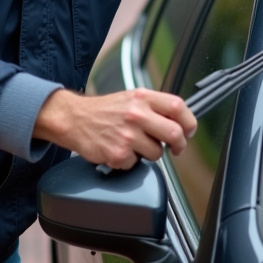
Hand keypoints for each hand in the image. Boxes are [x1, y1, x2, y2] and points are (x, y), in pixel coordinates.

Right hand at [33, 88, 197, 169]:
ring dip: (149, 153)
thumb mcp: (130, 98)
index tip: (189, 131)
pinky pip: (136, 164)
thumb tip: (180, 122)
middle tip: (176, 148)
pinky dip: (130, 161)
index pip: (178, 107)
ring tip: (134, 144)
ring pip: (157, 153)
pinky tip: (119, 150)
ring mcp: (127, 135)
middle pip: (174, 133)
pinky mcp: (118, 153)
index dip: (189, 122)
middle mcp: (136, 114)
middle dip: (179, 145)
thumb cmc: (104, 111)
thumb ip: (154, 107)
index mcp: (142, 98)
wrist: (74, 118)